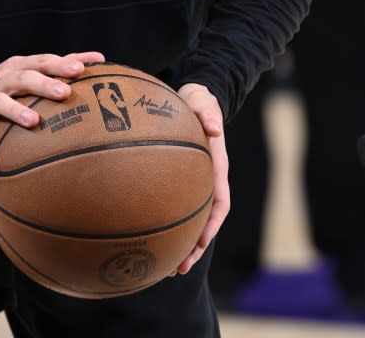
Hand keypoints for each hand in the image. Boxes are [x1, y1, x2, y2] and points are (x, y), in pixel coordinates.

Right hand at [0, 51, 104, 170]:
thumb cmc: (6, 86)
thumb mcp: (28, 72)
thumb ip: (61, 66)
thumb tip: (100, 58)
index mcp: (17, 67)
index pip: (40, 62)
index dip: (59, 64)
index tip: (80, 69)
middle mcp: (0, 80)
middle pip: (22, 78)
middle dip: (42, 84)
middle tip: (64, 92)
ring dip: (14, 110)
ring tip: (33, 121)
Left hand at [168, 82, 228, 275]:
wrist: (192, 96)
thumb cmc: (198, 101)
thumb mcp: (203, 102)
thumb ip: (208, 114)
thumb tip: (215, 128)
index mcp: (217, 166)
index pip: (220, 201)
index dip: (212, 224)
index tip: (202, 243)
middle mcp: (207, 179)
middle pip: (204, 220)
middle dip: (194, 246)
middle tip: (178, 268)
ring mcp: (193, 181)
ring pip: (188, 218)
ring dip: (179, 243)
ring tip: (164, 267)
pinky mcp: (177, 179)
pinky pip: (172, 205)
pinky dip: (163, 222)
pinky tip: (144, 233)